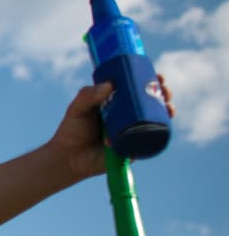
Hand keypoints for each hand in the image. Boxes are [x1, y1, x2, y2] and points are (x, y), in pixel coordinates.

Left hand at [49, 75, 173, 178]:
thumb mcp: (77, 109)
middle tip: (164, 91)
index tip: (158, 76)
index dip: (150, 81)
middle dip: (163, 95)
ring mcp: (132, 132)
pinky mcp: (134, 148)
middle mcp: (127, 116)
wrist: (68, 158)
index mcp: (116, 103)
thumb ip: (87, 95)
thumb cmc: (72, 130)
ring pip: (155, 120)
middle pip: (151, 102)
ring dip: (167, 112)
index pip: (136, 88)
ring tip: (168, 108)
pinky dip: (158, 134)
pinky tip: (163, 127)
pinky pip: (150, 141)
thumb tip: (110, 85)